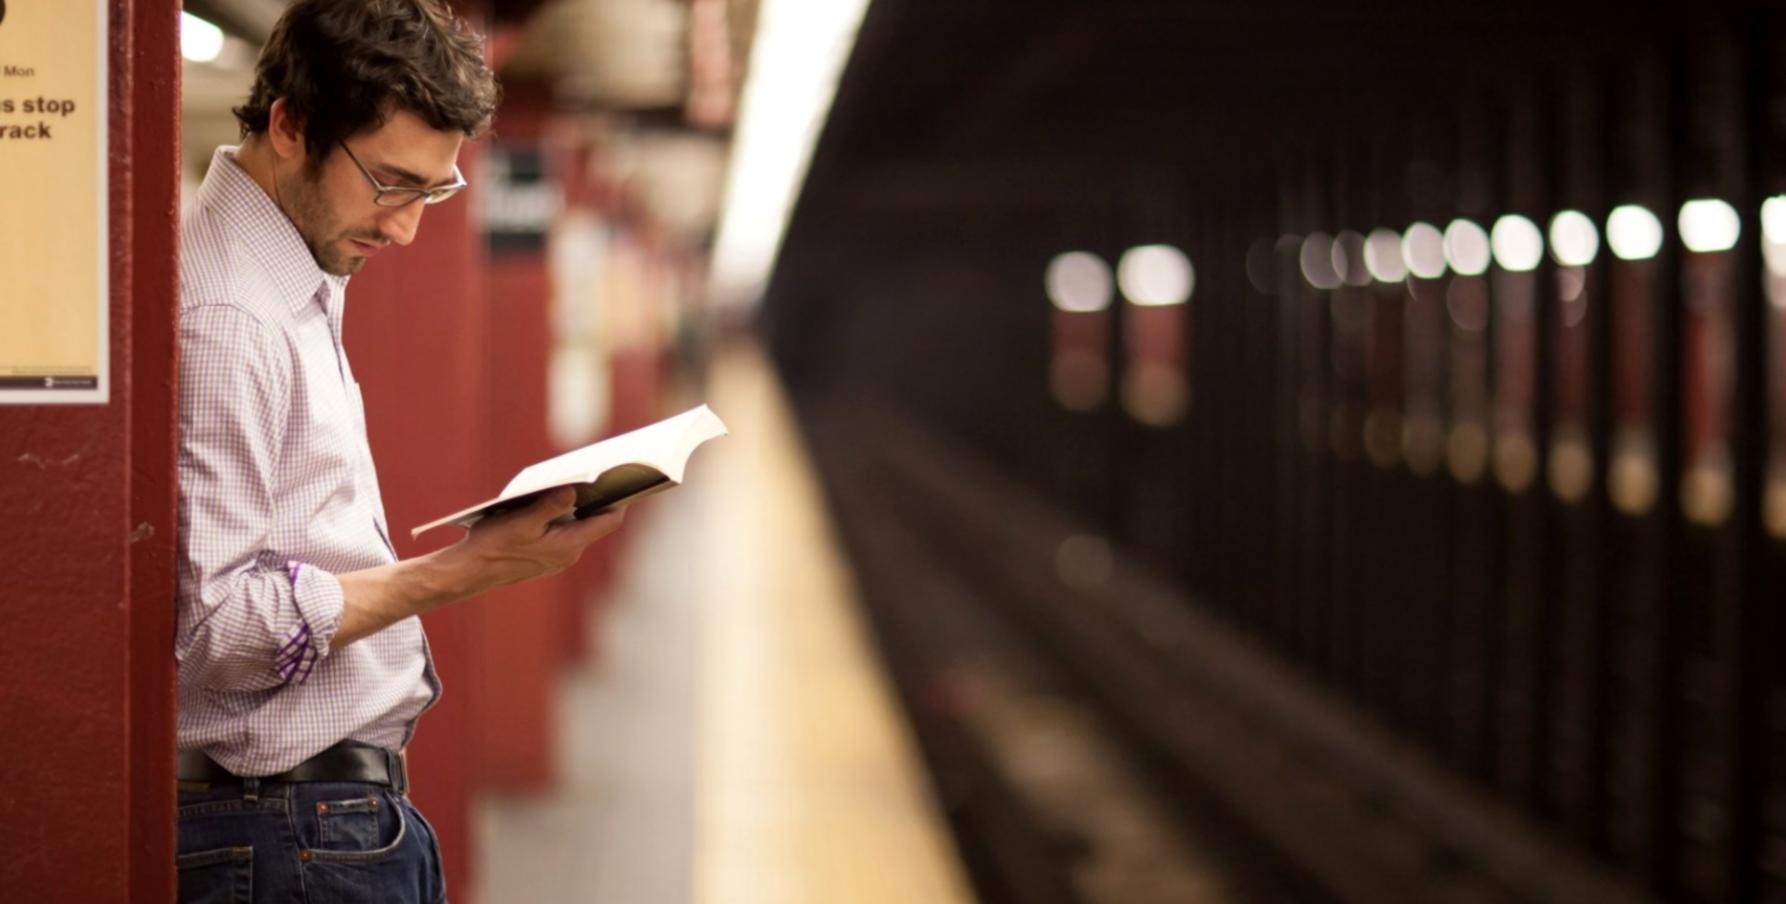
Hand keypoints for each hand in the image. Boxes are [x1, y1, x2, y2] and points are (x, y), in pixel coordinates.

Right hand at [449, 487, 625, 593]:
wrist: (469, 571)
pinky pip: (563, 534)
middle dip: (597, 499)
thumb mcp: (522, 520)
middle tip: (600, 473)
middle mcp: (569, 554)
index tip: (625, 479)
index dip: (620, 500)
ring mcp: (558, 558)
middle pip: (595, 523)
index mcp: (568, 545)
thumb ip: (551, 505)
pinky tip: (551, 502)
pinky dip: (562, 518)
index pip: (609, 521)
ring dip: (577, 508)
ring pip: (578, 527)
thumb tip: (574, 491)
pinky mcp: (545, 558)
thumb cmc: (493, 545)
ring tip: (575, 482)